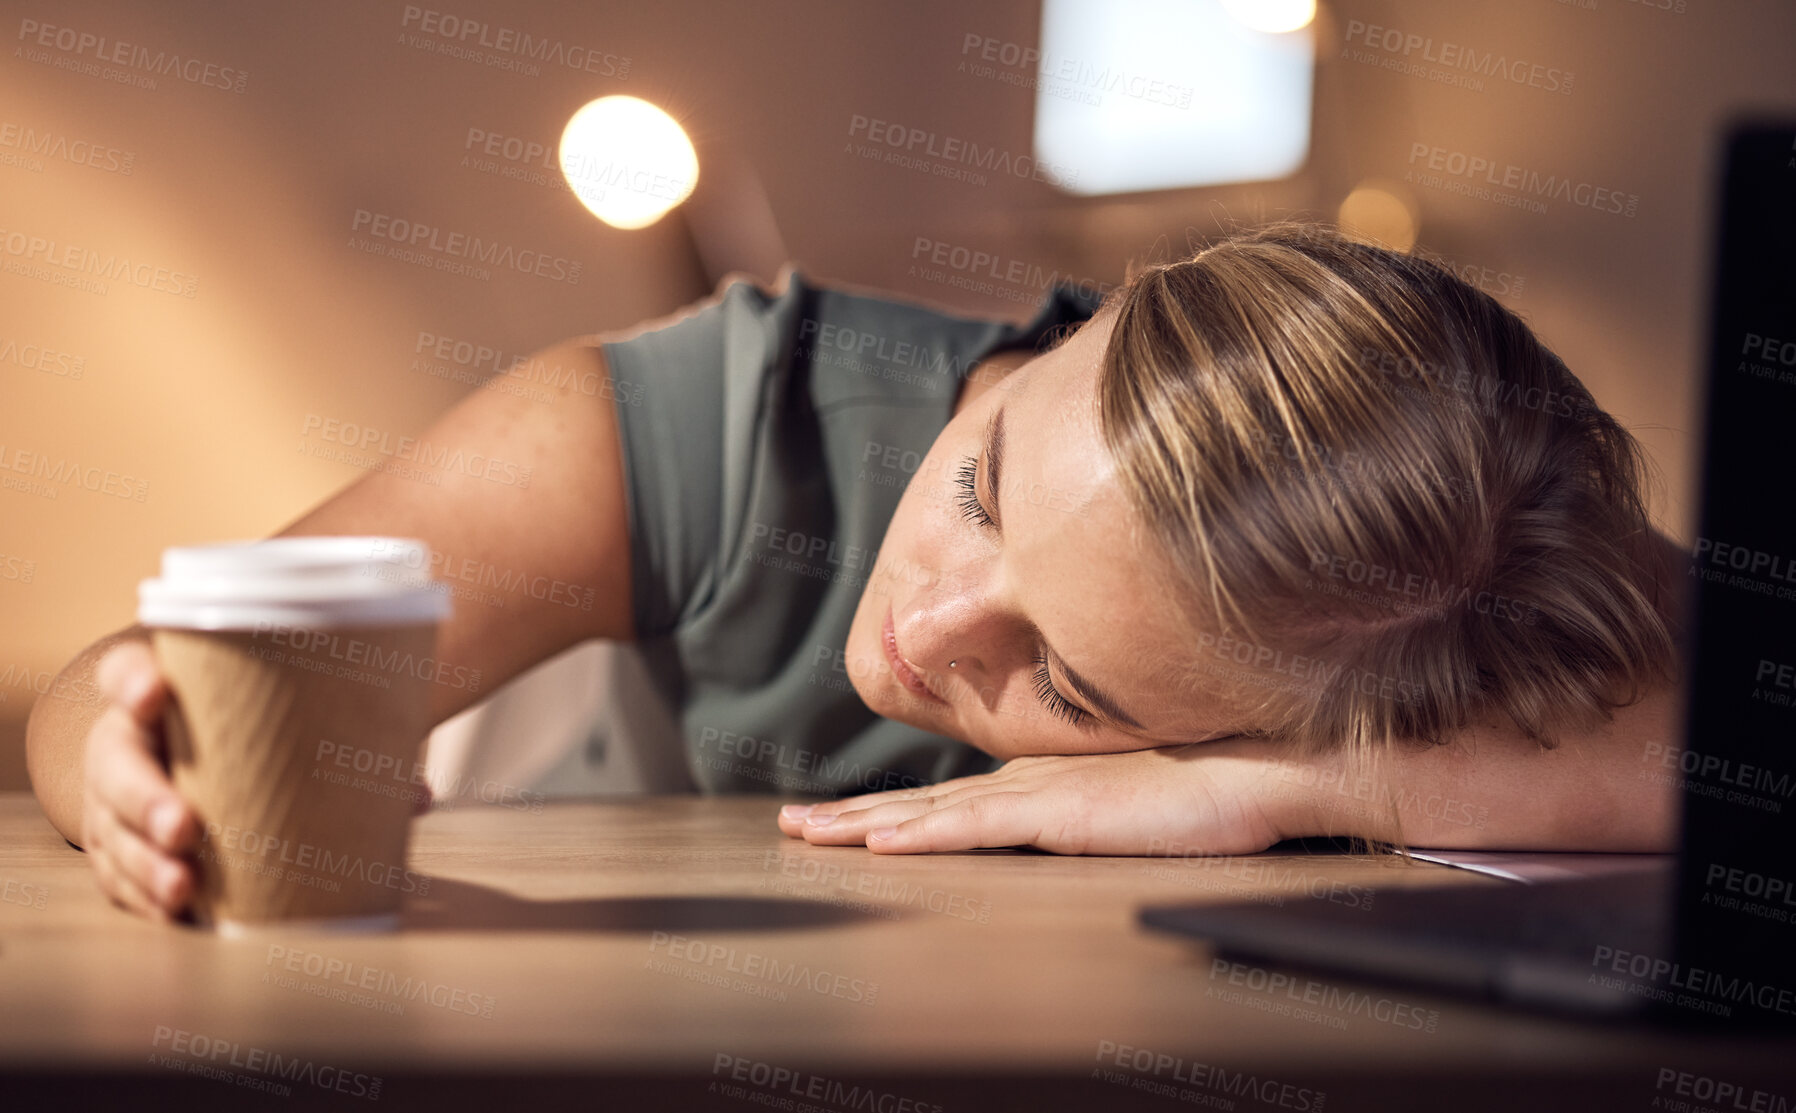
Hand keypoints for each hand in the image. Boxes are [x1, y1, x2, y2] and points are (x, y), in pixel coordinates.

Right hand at [80, 643, 437, 922]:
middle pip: (114, 763)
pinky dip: (143, 896)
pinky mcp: (117, 850)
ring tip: (184, 886)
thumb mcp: (286, 717)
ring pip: (110, 831)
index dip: (135, 680)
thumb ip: (348, 737)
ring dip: (144, 862)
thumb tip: (417, 796)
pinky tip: (174, 911)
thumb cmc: (258, 731)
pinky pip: (118, 877)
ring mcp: (111, 802)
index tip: (156, 694)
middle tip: (186, 827)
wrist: (210, 759)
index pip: (128, 671)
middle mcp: (124, 743)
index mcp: (161, 692)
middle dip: (145, 797)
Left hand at [775, 740, 1301, 855]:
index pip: (948, 798)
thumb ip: (1088, 804)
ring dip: (863, 825)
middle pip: (921, 803)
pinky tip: (881, 846)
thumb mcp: (1131, 797)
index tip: (838, 817)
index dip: (889, 809)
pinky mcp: (1056, 813)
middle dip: (851, 814)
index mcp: (1039, 779)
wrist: (1258, 763)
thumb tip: (1069, 818)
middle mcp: (1025, 780)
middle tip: (791, 823)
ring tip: (806, 833)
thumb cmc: (1211, 783)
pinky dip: (922, 835)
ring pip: (930, 814)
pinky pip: (974, 828)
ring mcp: (1036, 794)